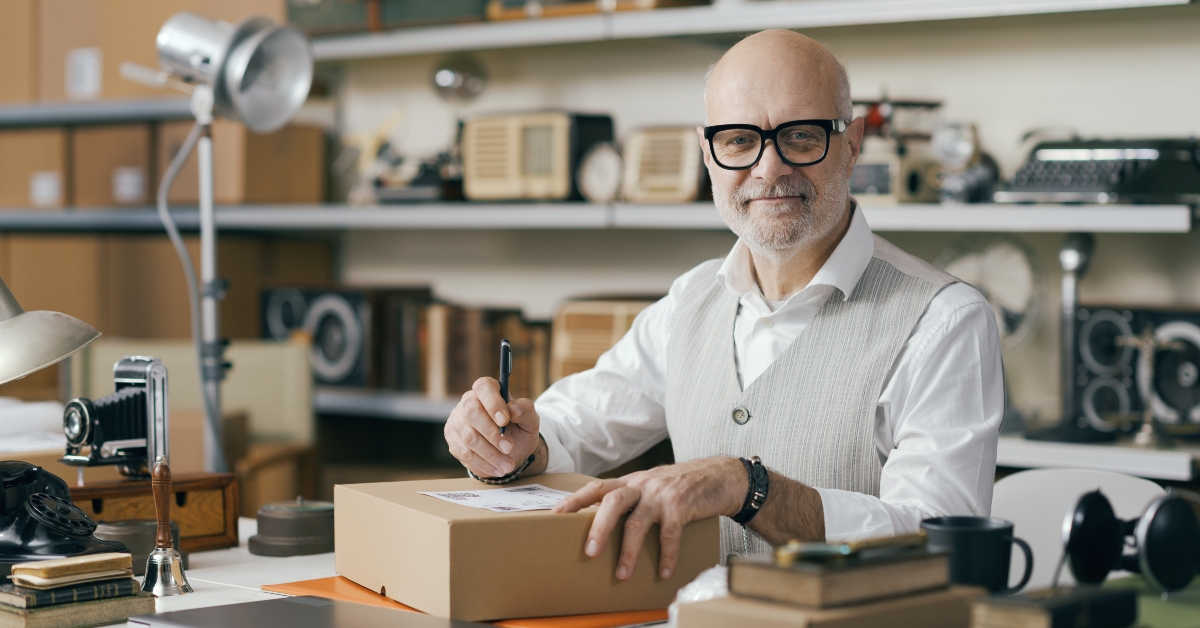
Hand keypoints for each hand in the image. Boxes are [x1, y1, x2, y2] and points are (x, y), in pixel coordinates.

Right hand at [444, 377, 538, 477]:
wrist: (510, 450)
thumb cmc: (518, 428)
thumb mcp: (530, 419)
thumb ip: (526, 410)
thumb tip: (513, 410)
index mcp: (488, 390)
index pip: (484, 387)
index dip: (492, 403)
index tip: (505, 420)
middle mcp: (468, 402)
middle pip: (471, 412)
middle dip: (491, 433)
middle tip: (509, 448)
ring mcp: (458, 422)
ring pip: (468, 437)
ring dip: (490, 454)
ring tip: (508, 465)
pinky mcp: (453, 441)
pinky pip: (465, 453)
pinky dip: (483, 464)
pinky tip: (497, 469)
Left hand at [552, 457, 745, 580]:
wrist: (722, 476)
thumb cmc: (684, 484)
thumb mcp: (653, 484)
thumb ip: (632, 498)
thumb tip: (606, 521)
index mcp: (632, 481)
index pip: (597, 487)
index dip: (576, 500)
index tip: (556, 513)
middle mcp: (643, 485)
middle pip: (612, 502)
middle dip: (598, 528)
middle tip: (590, 553)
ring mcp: (662, 495)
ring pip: (637, 523)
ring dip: (629, 552)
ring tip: (622, 575)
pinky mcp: (681, 506)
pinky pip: (669, 534)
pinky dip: (666, 556)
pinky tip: (663, 571)